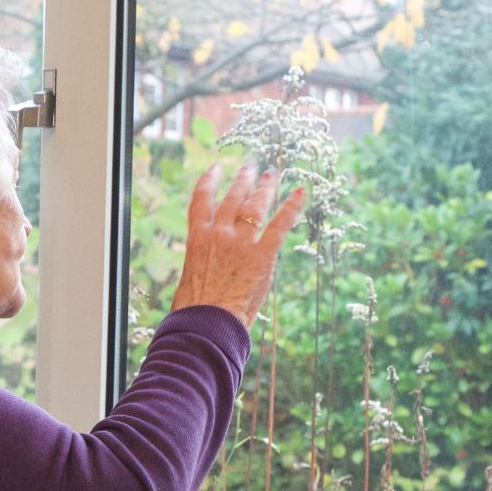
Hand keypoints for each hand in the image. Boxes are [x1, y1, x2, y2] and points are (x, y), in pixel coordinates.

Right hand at [172, 165, 306, 327]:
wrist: (206, 322)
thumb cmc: (194, 311)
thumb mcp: (190, 278)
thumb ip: (202, 264)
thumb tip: (209, 270)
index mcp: (197, 238)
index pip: (201, 199)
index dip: (210, 180)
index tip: (217, 168)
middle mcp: (217, 233)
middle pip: (232, 198)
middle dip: (243, 181)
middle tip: (252, 168)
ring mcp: (240, 242)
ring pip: (254, 206)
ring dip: (264, 188)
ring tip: (271, 175)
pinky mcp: (262, 255)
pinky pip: (280, 224)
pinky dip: (292, 206)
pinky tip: (301, 192)